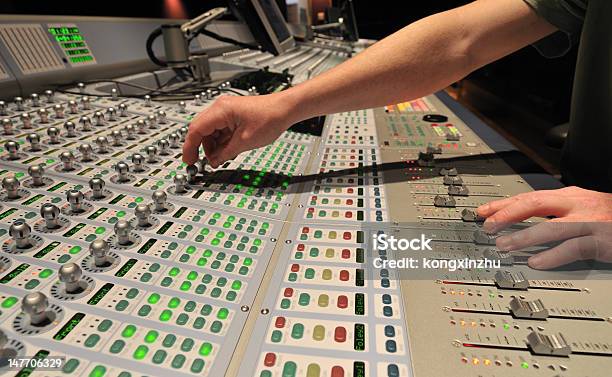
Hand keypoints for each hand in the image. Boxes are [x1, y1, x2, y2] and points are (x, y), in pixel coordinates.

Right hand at [182, 93, 298, 167]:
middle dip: (200, 148)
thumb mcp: (244, 142)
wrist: (284, 109)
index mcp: (220, 111)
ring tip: (219, 158)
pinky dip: (220, 141)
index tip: (188, 161)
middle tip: (200, 163)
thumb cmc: (270, 118)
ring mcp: (226, 110)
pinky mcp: (232, 114)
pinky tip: (225, 151)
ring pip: (210, 131)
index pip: (196, 130)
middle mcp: (220, 107)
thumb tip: (213, 161)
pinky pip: (220, 129)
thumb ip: (225, 153)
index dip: (189, 148)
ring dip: (212, 146)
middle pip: (200, 129)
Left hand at [477, 186, 611, 268]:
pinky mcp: (603, 241)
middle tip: (487, 226)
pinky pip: (573, 248)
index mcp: (571, 196)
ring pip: (550, 227)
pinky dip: (553, 255)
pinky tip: (536, 263)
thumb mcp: (585, 206)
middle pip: (535, 204)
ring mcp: (591, 222)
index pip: (530, 196)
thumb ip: (560, 211)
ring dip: (524, 236)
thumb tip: (527, 221)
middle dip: (508, 214)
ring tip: (503, 246)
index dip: (504, 204)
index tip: (483, 212)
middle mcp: (578, 205)